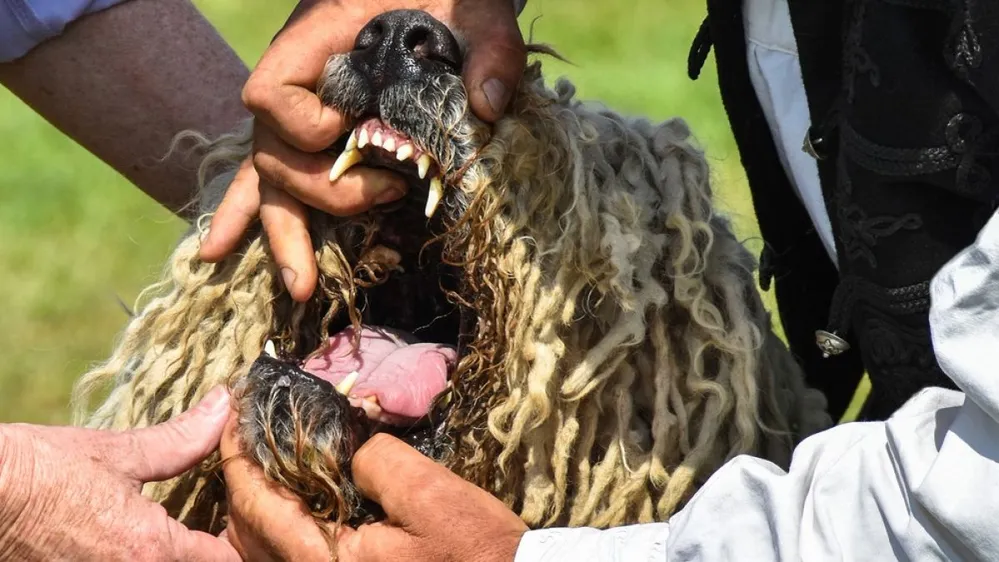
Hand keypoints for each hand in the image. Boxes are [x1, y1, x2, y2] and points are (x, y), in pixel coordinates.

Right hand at [0, 386, 237, 560]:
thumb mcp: (116, 452)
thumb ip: (181, 440)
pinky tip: (121, 539)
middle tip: (200, 525)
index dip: (232, 542)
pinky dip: (132, 559)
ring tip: (166, 530)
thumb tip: (223, 408)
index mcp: (149, 549)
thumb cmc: (40, 472)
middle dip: (200, 551)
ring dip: (167, 555)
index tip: (229, 521)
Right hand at [200, 0, 526, 302]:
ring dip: (283, 236)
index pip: (270, 92)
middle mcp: (299, 82)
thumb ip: (489, 50)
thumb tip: (487, 107)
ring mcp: (304, 114)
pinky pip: (275, 180)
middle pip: (272, 152)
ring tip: (300, 289)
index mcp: (319, 42)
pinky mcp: (318, 137)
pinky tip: (219, 254)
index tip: (349, 130)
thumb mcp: (477, 10)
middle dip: (320, 194)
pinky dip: (254, 216)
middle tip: (385, 198)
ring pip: (271, 181)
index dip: (301, 125)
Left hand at [220, 427, 526, 561]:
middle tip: (256, 430)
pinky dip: (287, 520)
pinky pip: (295, 554)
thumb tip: (347, 444)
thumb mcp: (430, 495)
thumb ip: (375, 460)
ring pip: (264, 548)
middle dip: (244, 475)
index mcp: (324, 558)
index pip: (254, 502)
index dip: (238, 453)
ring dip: (262, 500)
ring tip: (278, 455)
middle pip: (247, 530)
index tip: (237, 411)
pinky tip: (309, 493)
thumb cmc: (475, 552)